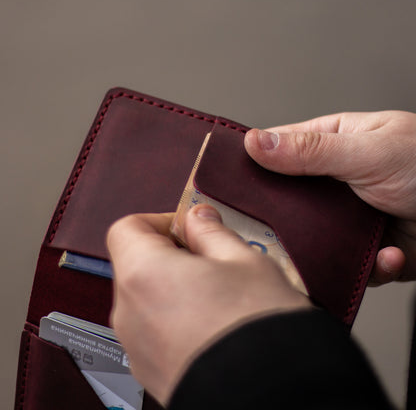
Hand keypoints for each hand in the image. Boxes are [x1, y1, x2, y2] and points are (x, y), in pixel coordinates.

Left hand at [107, 205, 310, 404]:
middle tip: (211, 259)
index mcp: (144, 273)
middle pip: (136, 263)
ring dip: (174, 286)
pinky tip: (212, 322)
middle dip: (170, 253)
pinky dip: (174, 316)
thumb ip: (211, 230)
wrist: (272, 397)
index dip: (158, 221)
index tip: (188, 228)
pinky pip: (153, 329)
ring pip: (146, 297)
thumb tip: (197, 217)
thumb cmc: (258, 328)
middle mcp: (129, 312)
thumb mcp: (243, 259)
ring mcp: (136, 346)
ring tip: (217, 294)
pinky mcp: (149, 371)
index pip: (126, 228)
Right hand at [244, 111, 415, 284]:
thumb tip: (255, 143)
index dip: (250, 163)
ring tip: (337, 249)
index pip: (276, 149)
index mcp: (331, 144)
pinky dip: (366, 267)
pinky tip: (386, 258)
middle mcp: (332, 182)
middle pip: (285, 198)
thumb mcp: (368, 150)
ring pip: (308, 236)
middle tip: (264, 231)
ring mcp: (345, 217)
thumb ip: (310, 150)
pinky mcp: (363, 250)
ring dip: (320, 247)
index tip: (224, 181)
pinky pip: (345, 263)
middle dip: (279, 215)